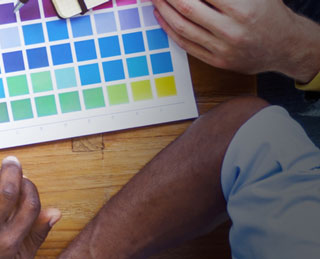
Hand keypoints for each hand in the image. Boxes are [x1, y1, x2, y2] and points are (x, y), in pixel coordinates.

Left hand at [154, 0, 319, 79]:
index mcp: (243, 9)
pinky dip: (169, 29)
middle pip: (187, 8)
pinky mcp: (217, 61)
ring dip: (163, 10)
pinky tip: (161, 16)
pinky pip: (185, 44)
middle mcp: (232, 30)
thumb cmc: (269, 14)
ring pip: (182, 27)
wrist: (287, 46)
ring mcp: (223, 48)